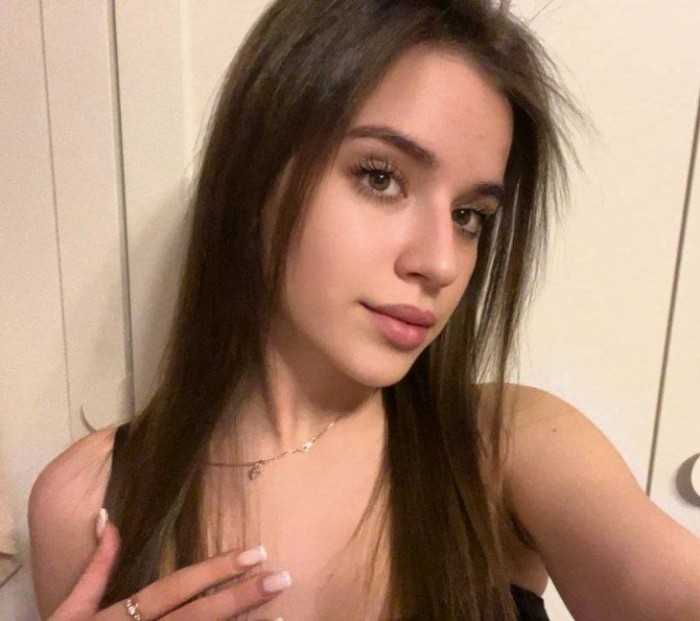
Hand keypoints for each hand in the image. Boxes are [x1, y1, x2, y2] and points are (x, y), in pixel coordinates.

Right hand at [48, 514, 289, 620]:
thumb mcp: (68, 612)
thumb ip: (95, 569)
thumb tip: (107, 519)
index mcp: (117, 618)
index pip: (174, 589)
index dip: (213, 571)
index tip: (253, 552)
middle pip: (197, 618)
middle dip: (241, 598)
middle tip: (281, 577)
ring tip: (283, 614)